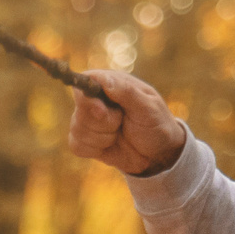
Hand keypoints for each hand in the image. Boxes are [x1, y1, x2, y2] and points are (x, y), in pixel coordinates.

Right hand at [68, 70, 185, 176]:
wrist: (158, 154)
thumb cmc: (156, 125)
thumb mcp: (148, 107)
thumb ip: (126, 92)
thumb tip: (104, 79)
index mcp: (111, 83)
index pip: (86, 80)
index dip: (88, 96)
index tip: (102, 110)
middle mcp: (96, 99)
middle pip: (80, 109)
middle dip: (103, 122)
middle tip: (121, 123)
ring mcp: (89, 120)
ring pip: (77, 129)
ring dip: (102, 137)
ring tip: (119, 134)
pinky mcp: (85, 140)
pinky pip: (77, 145)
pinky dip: (94, 149)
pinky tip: (109, 146)